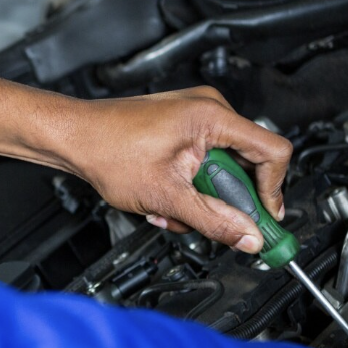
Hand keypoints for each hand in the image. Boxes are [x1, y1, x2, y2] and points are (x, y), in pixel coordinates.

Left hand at [61, 88, 292, 251]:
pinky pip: (204, 162)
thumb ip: (214, 221)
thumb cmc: (107, 150)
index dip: (274, 189)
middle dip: (222, 201)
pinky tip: (164, 199)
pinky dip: (189, 187)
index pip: (273, 151)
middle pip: (246, 165)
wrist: (73, 137)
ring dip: (200, 199)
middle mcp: (209, 109)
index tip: (264, 218)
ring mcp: (195, 116)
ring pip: (221, 169)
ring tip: (169, 209)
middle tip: (205, 222)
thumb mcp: (167, 197)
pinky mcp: (183, 127)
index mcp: (212, 116)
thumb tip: (248, 238)